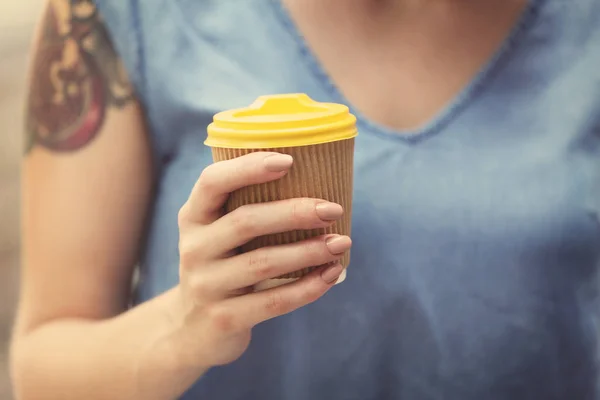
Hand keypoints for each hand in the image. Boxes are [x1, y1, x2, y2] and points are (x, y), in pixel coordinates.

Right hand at [173, 152, 351, 367]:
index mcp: (194, 217)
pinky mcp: (224, 318)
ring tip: (342, 242)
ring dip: (309, 251)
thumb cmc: (223, 267)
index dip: (248, 168)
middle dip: (294, 212)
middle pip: (245, 222)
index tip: (289, 161)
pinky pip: (273, 301)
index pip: (212, 182)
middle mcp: (194, 248)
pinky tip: (332, 274)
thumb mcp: (219, 235)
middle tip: (333, 209)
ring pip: (263, 263)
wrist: (193, 331)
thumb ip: (249, 211)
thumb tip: (317, 186)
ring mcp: (206, 286)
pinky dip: (308, 287)